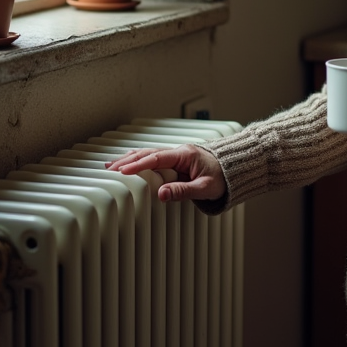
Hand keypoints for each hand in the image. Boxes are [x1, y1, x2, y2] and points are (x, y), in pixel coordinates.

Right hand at [105, 144, 225, 202]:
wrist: (236, 169)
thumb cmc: (224, 178)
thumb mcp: (205, 188)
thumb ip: (184, 191)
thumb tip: (162, 195)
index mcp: (185, 155)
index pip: (156, 158)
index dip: (138, 164)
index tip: (122, 171)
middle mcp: (179, 152)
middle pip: (148, 154)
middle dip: (128, 161)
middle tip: (109, 169)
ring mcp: (177, 156)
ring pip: (149, 155)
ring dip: (130, 159)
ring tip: (111, 165)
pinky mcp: (177, 161)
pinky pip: (154, 159)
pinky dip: (140, 161)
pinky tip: (129, 164)